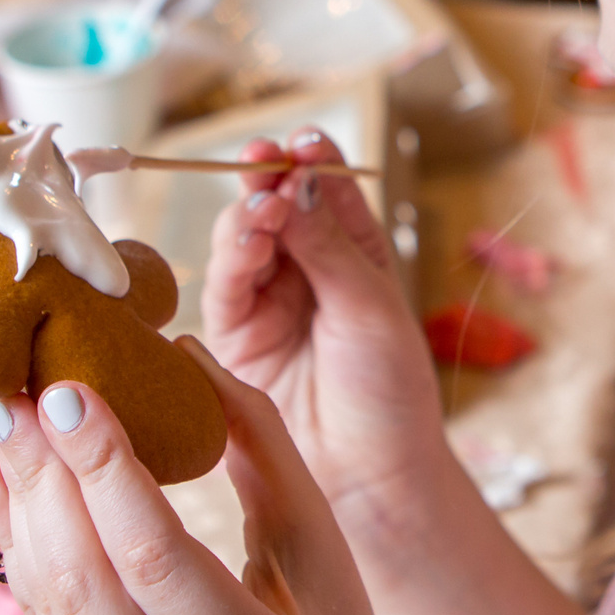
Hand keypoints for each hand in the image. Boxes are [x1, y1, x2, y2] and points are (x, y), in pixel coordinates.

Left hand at [0, 340, 409, 614]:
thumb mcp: (322, 556)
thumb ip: (264, 452)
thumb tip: (184, 352)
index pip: (160, 564)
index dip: (107, 472)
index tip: (71, 391)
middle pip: (87, 587)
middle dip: (45, 481)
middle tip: (20, 395)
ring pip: (51, 612)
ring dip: (21, 511)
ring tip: (9, 427)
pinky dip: (22, 553)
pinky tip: (10, 490)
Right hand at [202, 129, 447, 526]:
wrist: (371, 471)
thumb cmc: (389, 388)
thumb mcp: (370, 305)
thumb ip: (329, 246)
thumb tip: (296, 183)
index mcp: (354, 250)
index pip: (325, 189)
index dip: (311, 161)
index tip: (304, 143)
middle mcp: (307, 268)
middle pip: (276, 205)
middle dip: (268, 178)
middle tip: (264, 161)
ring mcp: (268, 299)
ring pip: (245, 239)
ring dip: (249, 217)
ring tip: (263, 210)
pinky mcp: (236, 333)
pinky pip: (225, 284)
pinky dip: (232, 257)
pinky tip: (247, 243)